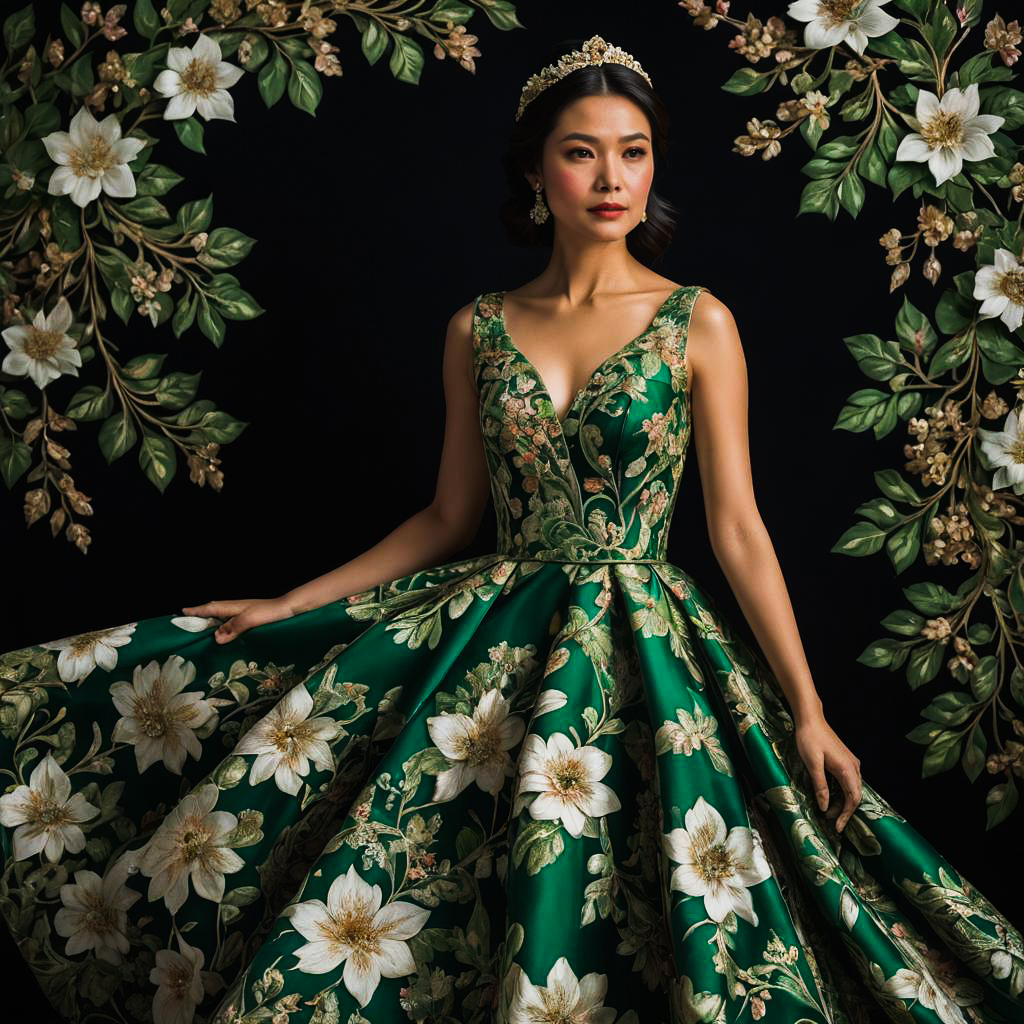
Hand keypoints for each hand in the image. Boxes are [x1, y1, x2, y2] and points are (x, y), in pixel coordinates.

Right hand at [181, 597, 295, 643]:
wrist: (290, 609)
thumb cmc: (270, 612)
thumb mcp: (250, 620)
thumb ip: (233, 627)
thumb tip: (216, 637)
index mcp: (233, 607)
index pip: (210, 608)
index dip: (196, 611)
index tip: (181, 611)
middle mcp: (237, 608)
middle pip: (214, 611)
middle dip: (201, 616)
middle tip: (187, 623)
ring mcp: (245, 613)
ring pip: (223, 618)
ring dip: (212, 623)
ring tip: (202, 631)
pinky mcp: (252, 620)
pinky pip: (233, 624)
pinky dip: (225, 628)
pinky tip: (226, 636)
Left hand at [794, 714, 862, 831]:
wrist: (811, 719)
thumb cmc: (809, 738)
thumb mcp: (812, 764)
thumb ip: (820, 786)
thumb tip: (825, 807)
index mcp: (847, 769)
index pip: (853, 798)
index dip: (846, 815)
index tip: (838, 827)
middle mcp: (854, 767)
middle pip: (854, 795)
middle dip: (843, 811)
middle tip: (829, 821)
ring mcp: (851, 763)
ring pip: (851, 789)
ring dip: (841, 802)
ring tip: (827, 811)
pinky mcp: (845, 760)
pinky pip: (848, 781)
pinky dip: (841, 792)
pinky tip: (831, 796)